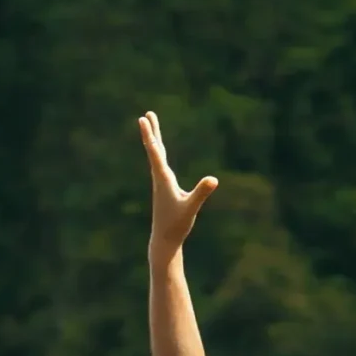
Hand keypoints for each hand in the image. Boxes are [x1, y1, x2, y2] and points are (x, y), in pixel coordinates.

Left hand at [140, 111, 218, 254]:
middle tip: (145, 115)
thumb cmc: (176, 225)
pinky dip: (158, 152)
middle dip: (151, 132)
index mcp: (163, 179)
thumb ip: (201, 193)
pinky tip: (159, 151)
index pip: (155, 152)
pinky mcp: (163, 188)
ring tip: (151, 126)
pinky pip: (160, 164)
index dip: (150, 135)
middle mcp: (159, 178)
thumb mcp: (191, 208)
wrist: (164, 240)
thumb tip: (213, 179)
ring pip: (156, 156)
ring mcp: (160, 183)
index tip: (142, 119)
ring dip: (154, 140)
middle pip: (154, 149)